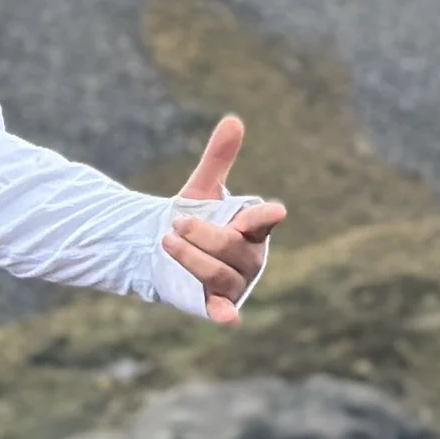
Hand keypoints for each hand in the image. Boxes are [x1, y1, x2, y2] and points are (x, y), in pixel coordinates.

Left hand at [162, 114, 285, 325]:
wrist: (167, 251)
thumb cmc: (196, 218)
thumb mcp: (203, 189)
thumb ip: (218, 159)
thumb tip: (233, 121)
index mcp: (252, 226)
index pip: (263, 220)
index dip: (265, 216)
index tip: (274, 211)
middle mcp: (249, 256)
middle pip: (230, 247)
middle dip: (200, 234)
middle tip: (175, 224)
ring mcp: (235, 281)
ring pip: (219, 273)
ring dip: (191, 258)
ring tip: (166, 243)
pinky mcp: (217, 302)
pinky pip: (225, 311)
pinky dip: (226, 314)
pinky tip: (225, 318)